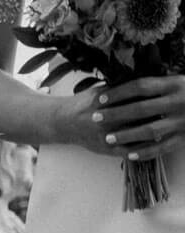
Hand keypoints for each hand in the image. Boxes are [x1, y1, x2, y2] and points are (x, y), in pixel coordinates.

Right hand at [62, 75, 184, 161]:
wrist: (63, 123)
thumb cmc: (84, 103)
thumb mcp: (101, 91)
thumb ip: (120, 88)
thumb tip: (143, 80)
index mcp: (107, 101)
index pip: (133, 98)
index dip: (150, 97)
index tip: (163, 96)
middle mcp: (106, 119)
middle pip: (137, 116)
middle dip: (154, 114)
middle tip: (168, 112)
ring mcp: (106, 136)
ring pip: (134, 135)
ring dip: (150, 133)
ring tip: (165, 129)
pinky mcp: (105, 149)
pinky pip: (127, 152)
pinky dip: (140, 150)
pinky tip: (152, 147)